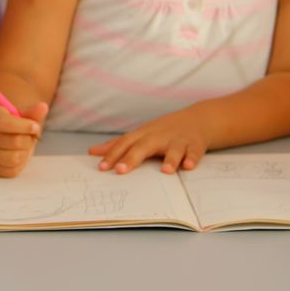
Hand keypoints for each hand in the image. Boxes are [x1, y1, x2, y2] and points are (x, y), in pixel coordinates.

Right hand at [0, 102, 46, 177]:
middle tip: (30, 136)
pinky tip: (19, 154)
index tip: (35, 127)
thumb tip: (43, 107)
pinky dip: (21, 163)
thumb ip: (33, 112)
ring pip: (14, 157)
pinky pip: (13, 170)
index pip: (2, 122)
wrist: (4, 136)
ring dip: (25, 152)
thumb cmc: (15, 124)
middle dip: (28, 139)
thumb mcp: (23, 114)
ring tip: (24, 145)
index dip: (23, 126)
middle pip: (13, 141)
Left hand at [89, 110, 208, 174]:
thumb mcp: (139, 135)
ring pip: (173, 149)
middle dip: (132, 158)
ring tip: (165, 170)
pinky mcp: (194, 145)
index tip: (101, 168)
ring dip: (170, 159)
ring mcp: (178, 141)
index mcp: (143, 135)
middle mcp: (158, 137)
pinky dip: (192, 158)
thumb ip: (117, 145)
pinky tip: (188, 166)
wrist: (196, 120)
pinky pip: (194, 152)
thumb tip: (92, 152)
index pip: (124, 144)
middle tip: (120, 170)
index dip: (112, 155)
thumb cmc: (162, 131)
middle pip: (144, 147)